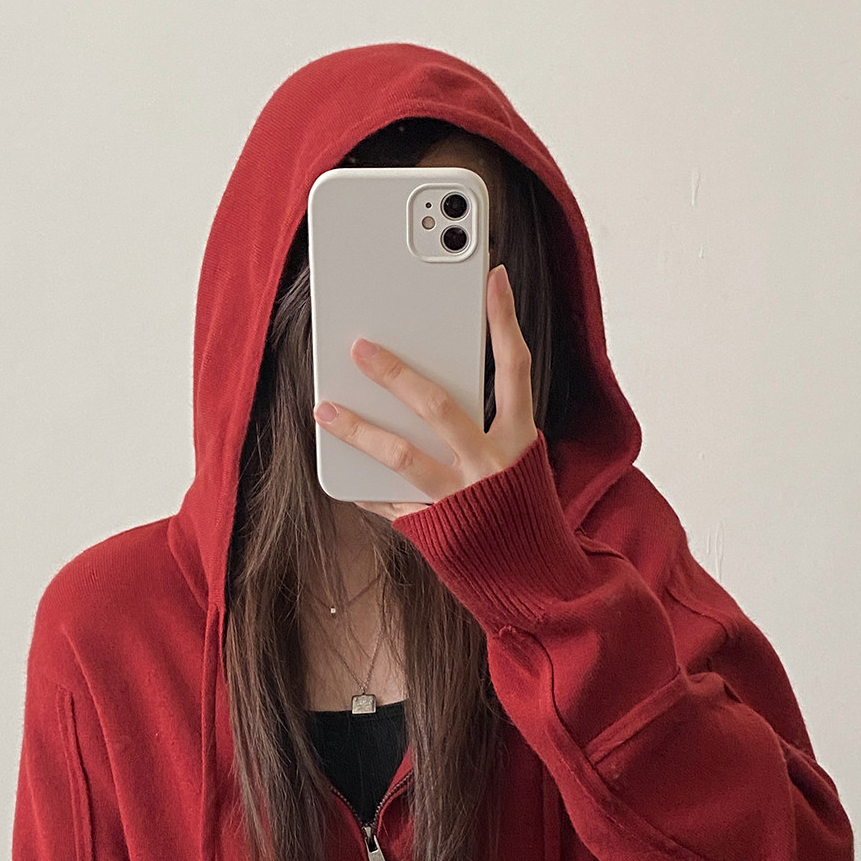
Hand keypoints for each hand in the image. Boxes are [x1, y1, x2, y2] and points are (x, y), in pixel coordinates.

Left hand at [313, 264, 537, 521]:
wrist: (535, 584)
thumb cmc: (519, 512)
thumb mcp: (517, 462)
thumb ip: (486, 425)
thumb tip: (428, 386)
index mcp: (518, 440)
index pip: (514, 368)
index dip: (504, 319)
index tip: (491, 276)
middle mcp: (490, 466)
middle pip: (437, 407)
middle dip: (395, 373)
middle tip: (360, 346)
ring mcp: (459, 499)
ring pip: (400, 456)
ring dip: (357, 429)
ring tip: (324, 408)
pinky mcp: (433, 530)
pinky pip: (388, 502)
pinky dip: (362, 484)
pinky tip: (338, 466)